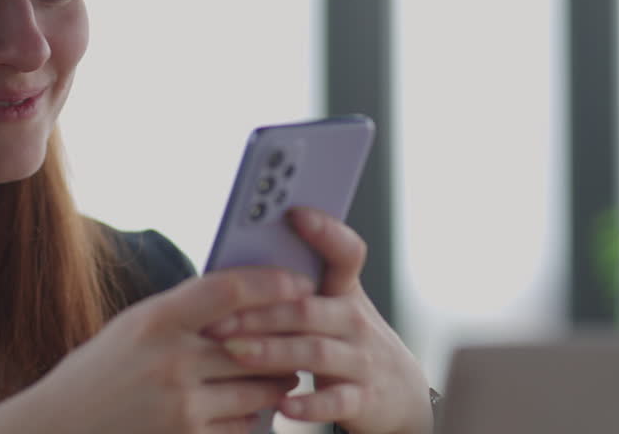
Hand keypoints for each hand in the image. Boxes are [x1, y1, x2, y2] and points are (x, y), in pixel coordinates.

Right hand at [0, 266, 312, 433]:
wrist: (60, 426)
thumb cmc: (99, 372)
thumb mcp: (133, 327)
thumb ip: (182, 312)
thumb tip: (241, 295)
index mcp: (157, 319)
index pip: (229, 290)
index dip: (271, 283)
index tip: (298, 282)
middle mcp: (172, 359)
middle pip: (255, 342)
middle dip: (286, 340)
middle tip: (303, 334)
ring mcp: (182, 405)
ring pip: (258, 389)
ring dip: (278, 382)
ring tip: (284, 374)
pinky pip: (242, 425)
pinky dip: (253, 416)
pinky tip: (251, 407)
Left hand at [204, 208, 433, 433]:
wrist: (400, 394)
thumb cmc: (346, 341)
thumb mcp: (334, 307)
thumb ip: (294, 289)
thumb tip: (232, 269)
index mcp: (344, 291)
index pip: (346, 252)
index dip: (326, 231)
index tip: (295, 213)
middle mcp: (355, 321)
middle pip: (308, 308)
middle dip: (261, 312)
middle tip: (218, 318)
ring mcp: (361, 360)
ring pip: (315, 352)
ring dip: (273, 351)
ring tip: (236, 352)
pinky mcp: (364, 399)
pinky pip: (337, 401)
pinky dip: (310, 404)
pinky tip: (282, 405)